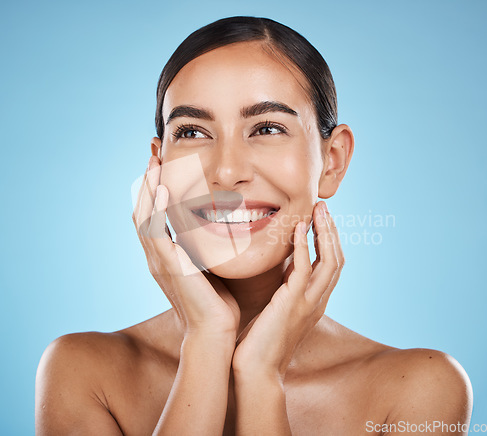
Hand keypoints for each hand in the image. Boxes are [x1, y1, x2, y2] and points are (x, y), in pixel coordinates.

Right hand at [132, 155, 239, 338]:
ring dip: (147, 189)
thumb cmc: (217, 302)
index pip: (153, 215)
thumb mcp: (208, 267)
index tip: (163, 164)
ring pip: (144, 217)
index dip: (154, 189)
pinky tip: (160, 190)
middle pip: (142, 210)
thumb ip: (205, 248)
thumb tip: (219, 228)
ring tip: (153, 162)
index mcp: (166, 256)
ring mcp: (160, 262)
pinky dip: (156, 210)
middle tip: (153, 154)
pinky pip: (156, 234)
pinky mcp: (169, 267)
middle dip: (147, 181)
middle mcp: (157, 257)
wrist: (215, 332)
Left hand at [232, 201, 343, 379]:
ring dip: (324, 232)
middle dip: (331, 230)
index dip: (329, 241)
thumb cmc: (262, 344)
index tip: (320, 219)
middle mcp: (318, 301)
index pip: (331, 266)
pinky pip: (304, 269)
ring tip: (318, 209)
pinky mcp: (293, 303)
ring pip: (328, 260)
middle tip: (324, 206)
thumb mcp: (279, 312)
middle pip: (336, 259)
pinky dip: (304, 246)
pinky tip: (298, 228)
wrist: (257, 372)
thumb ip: (285, 292)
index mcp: (315, 302)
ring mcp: (309, 303)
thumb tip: (279, 272)